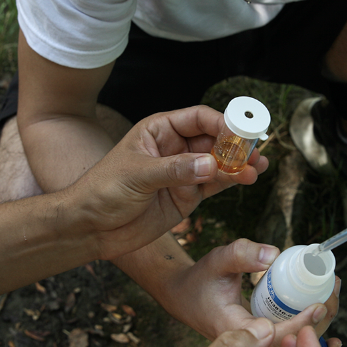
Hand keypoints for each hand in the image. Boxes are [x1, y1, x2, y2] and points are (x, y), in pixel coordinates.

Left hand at [68, 105, 265, 261]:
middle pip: (214, 139)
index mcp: (160, 130)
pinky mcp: (187, 195)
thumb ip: (174, 169)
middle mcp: (175, 148)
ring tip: (258, 166)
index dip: (221, 122)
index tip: (240, 132)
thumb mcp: (136, 175)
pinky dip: (233, 181)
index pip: (198, 118)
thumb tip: (210, 165)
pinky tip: (248, 178)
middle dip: (237, 144)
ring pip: (219, 162)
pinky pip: (216, 184)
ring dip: (239, 163)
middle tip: (255, 150)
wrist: (89, 229)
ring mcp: (183, 172)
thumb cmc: (102, 191)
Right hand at [153, 239, 340, 344]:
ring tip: (333, 293)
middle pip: (292, 346)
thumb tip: (274, 254)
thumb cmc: (200, 280)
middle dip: (319, 320)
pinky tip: (325, 311)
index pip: (274, 336)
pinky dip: (309, 331)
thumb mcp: (217, 260)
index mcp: (234, 332)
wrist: (184, 297)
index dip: (300, 323)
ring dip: (319, 325)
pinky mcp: (260, 345)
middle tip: (334, 288)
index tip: (319, 304)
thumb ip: (242, 254)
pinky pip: (290, 345)